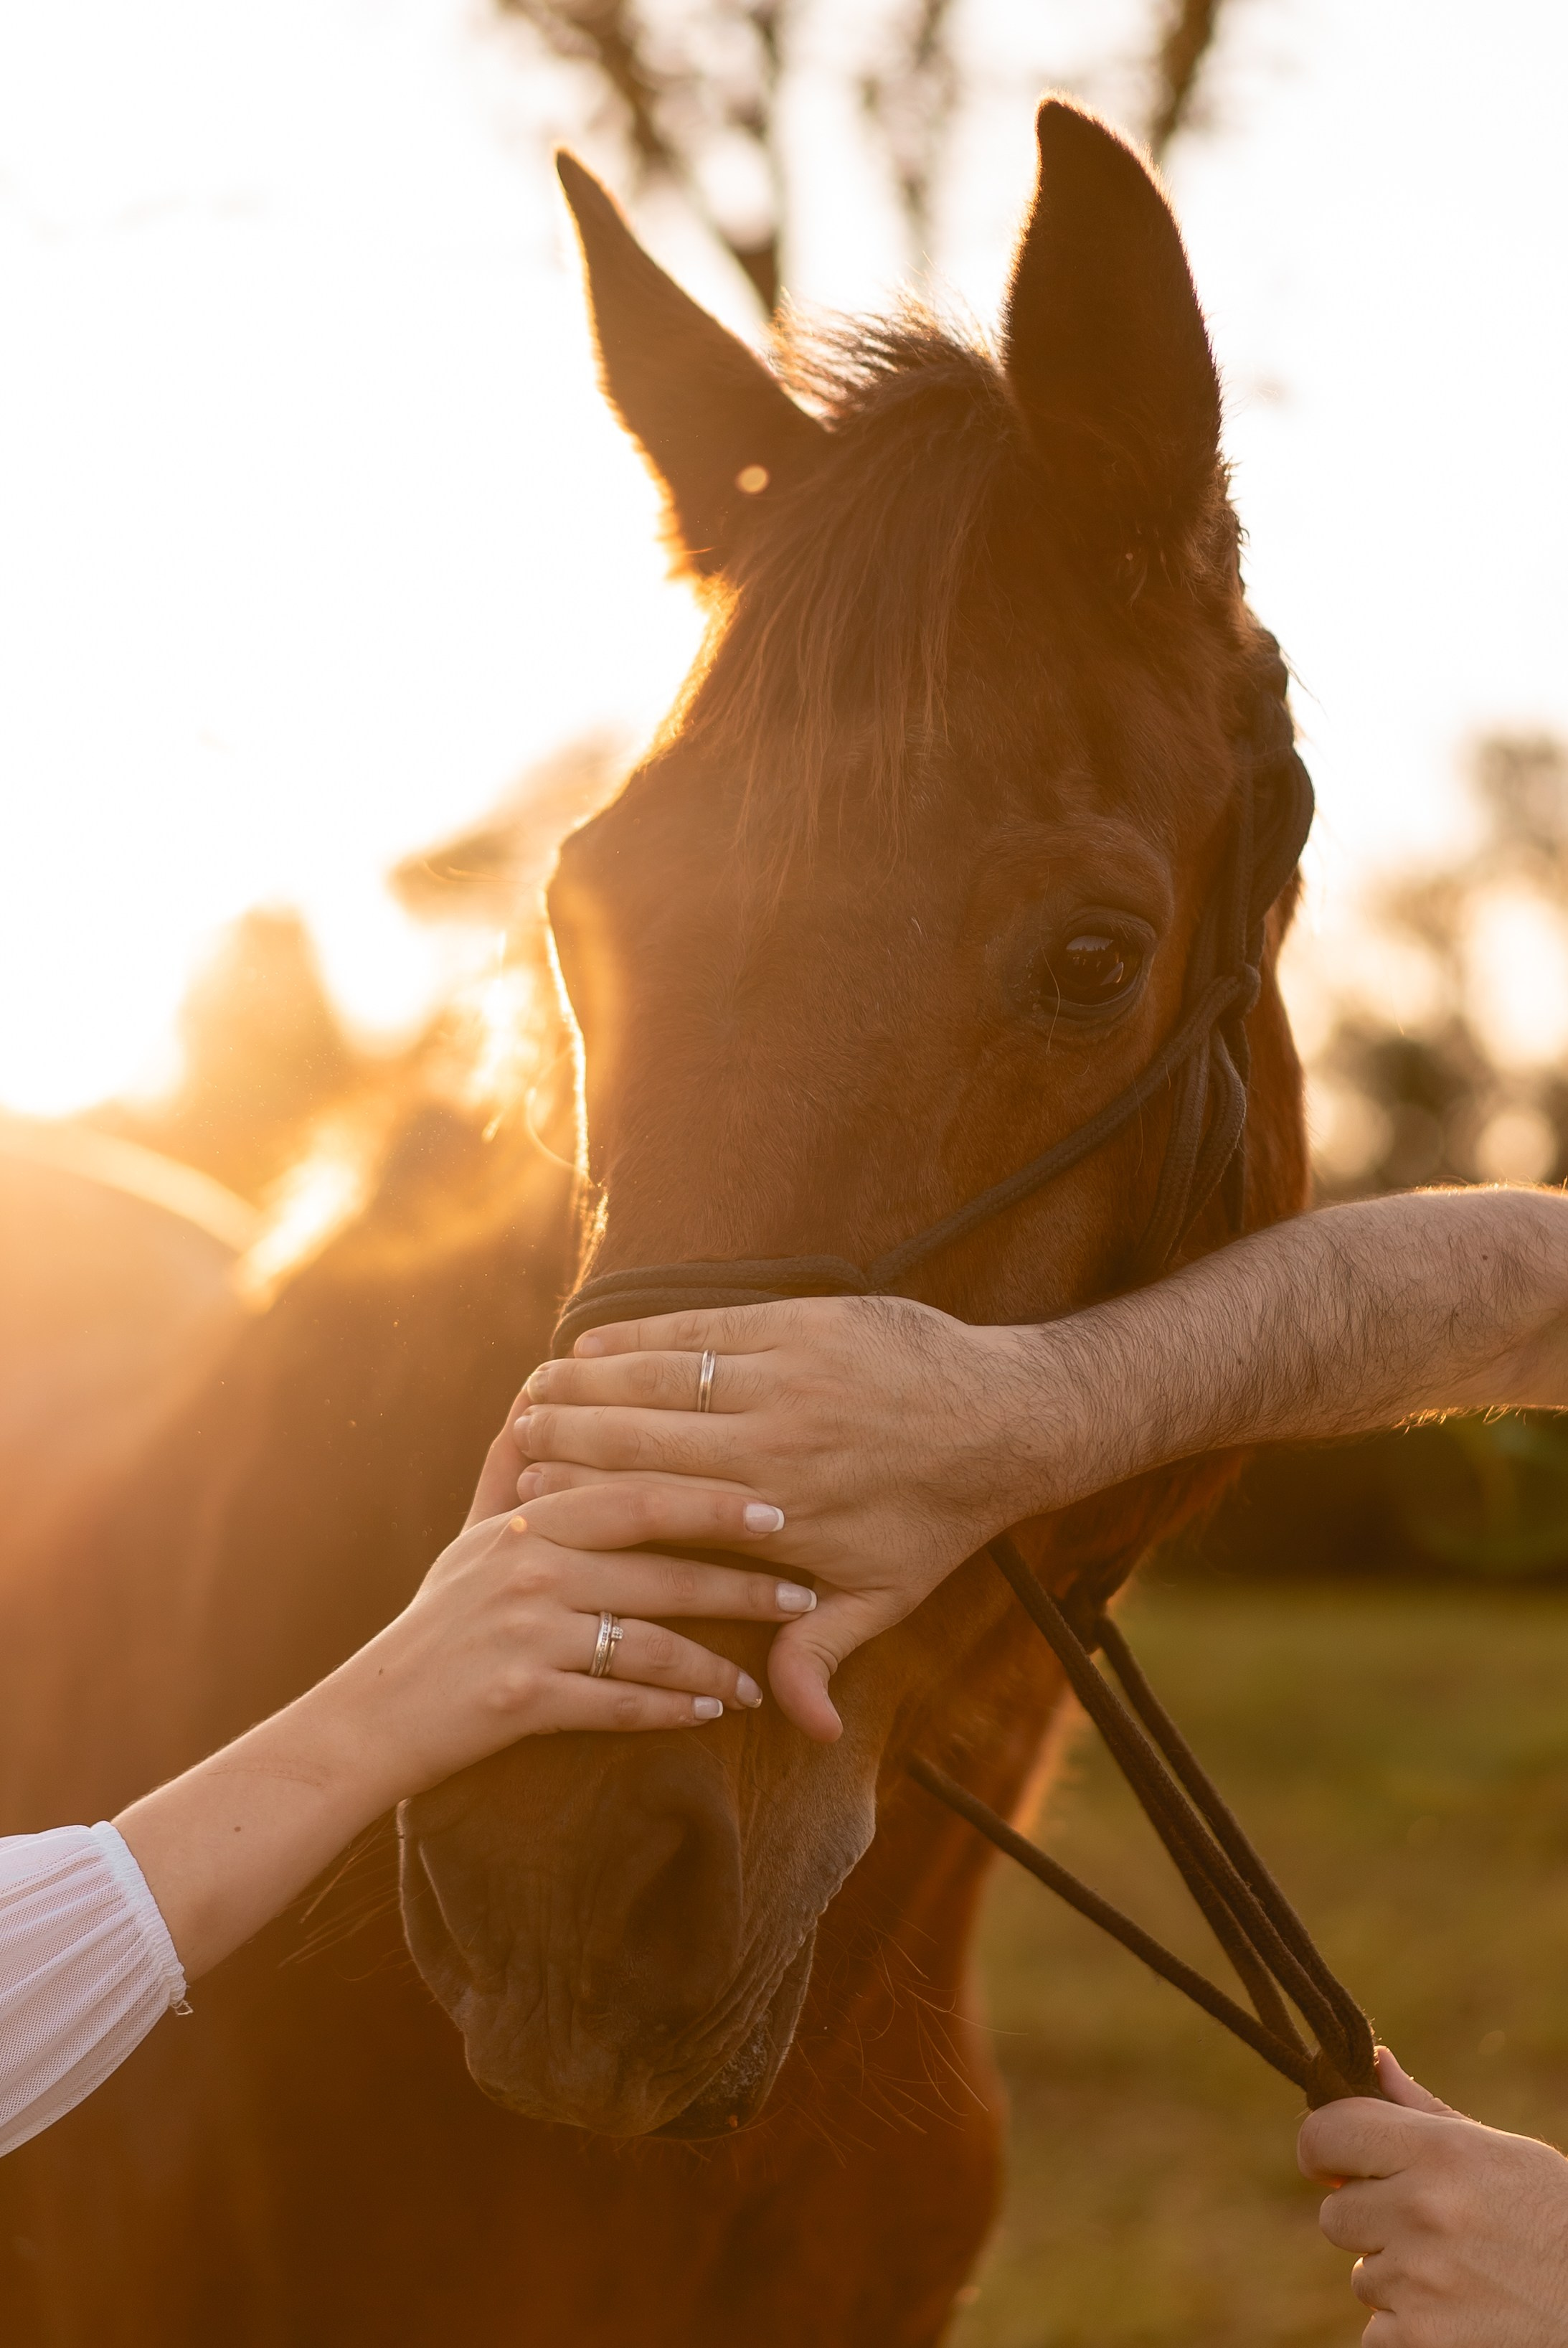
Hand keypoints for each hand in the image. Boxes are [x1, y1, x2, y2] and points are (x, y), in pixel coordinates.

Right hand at [116, 1479, 815, 1979]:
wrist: (368, 1720)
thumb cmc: (435, 1623)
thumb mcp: (468, 1535)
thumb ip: (512, 1467)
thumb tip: (537, 1393)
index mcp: (526, 1521)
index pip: (637, 1494)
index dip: (713, 1499)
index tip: (778, 1509)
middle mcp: (527, 1568)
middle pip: (659, 1565)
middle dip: (741, 1581)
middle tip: (803, 1592)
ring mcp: (523, 1634)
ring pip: (649, 1641)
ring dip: (717, 1660)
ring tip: (764, 1677)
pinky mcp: (520, 1701)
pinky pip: (619, 1704)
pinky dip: (673, 1709)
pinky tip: (714, 1710)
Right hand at [508, 1297, 1048, 1741]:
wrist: (1013, 1419)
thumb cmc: (942, 1516)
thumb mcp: (886, 1596)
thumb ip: (821, 1655)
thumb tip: (802, 1731)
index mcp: (775, 1505)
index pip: (648, 1495)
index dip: (578, 1491)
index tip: (523, 1496)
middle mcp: (772, 1434)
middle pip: (638, 1424)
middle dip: (566, 1424)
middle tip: (512, 1428)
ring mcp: (788, 1370)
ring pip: (662, 1368)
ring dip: (594, 1376)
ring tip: (540, 1385)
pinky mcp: (804, 1320)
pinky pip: (705, 1323)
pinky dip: (647, 1332)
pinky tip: (604, 1343)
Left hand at [1298, 2046, 1567, 2345]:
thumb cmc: (1555, 2220)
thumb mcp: (1501, 2154)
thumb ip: (1423, 2112)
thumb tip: (1373, 2061)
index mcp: (1439, 2152)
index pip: (1326, 2133)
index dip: (1323, 2150)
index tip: (1337, 2165)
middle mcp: (1423, 2211)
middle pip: (1335, 2214)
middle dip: (1371, 2223)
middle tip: (1431, 2232)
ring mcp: (1420, 2282)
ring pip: (1362, 2276)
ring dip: (1397, 2279)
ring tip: (1462, 2276)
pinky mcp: (1421, 2343)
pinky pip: (1376, 2332)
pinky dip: (1407, 2331)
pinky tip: (1459, 2317)